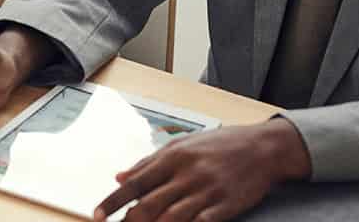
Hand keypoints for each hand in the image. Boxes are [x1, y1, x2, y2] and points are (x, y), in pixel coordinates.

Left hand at [93, 118, 311, 221]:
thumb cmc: (218, 145)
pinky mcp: (225, 206)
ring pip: (171, 217)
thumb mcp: (180, 146)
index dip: (113, 201)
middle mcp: (186, 174)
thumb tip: (119, 177)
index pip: (135, 182)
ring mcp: (206, 191)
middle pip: (150, 204)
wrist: (262, 147)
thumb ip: (148, 163)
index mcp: (172, 158)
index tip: (96, 215)